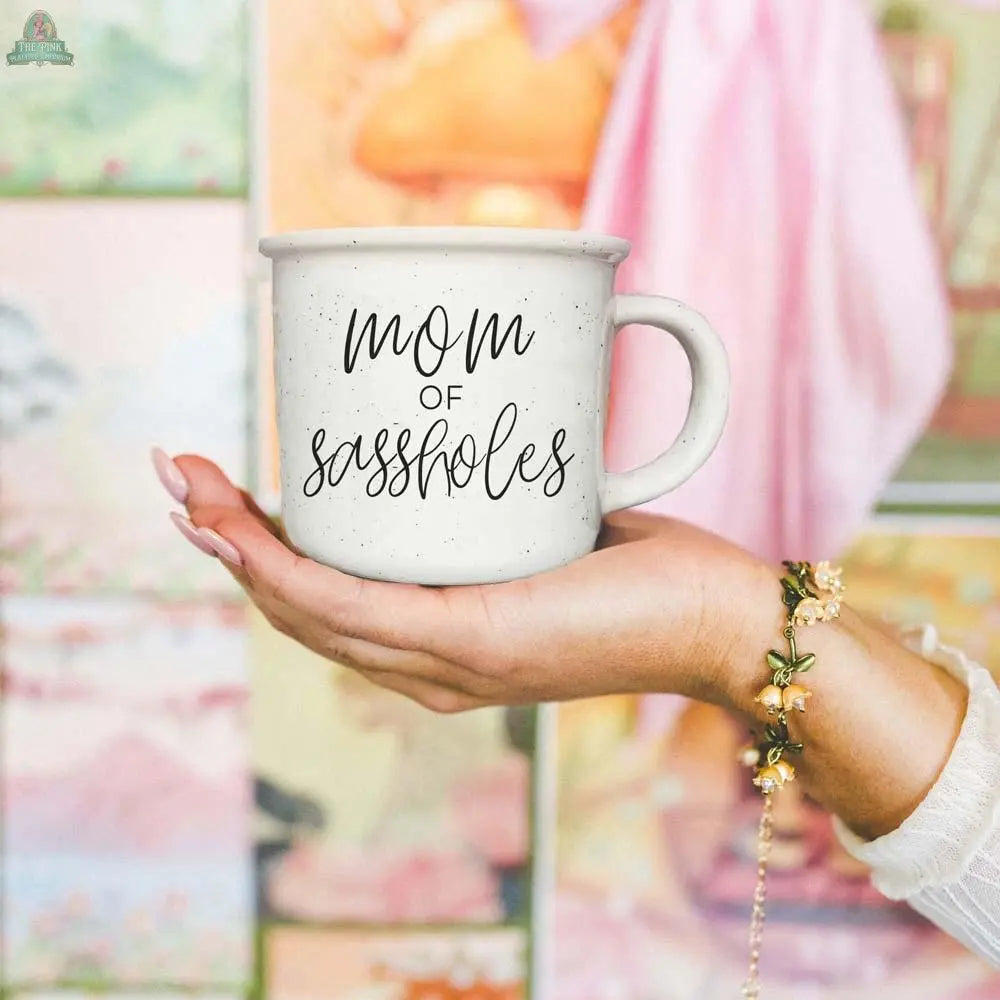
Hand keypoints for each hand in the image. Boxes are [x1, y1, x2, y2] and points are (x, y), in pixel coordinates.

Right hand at [157, 451, 770, 712]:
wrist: (722, 621)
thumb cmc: (645, 573)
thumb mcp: (547, 532)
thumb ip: (496, 505)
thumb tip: (466, 431)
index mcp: (437, 646)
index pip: (327, 608)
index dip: (261, 556)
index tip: (221, 494)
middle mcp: (427, 667)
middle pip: (298, 609)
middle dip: (227, 544)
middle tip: (181, 475)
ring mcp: (446, 663)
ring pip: (308, 610)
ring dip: (237, 551)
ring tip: (188, 489)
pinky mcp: (475, 642)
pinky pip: (355, 608)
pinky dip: (288, 572)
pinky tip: (242, 534)